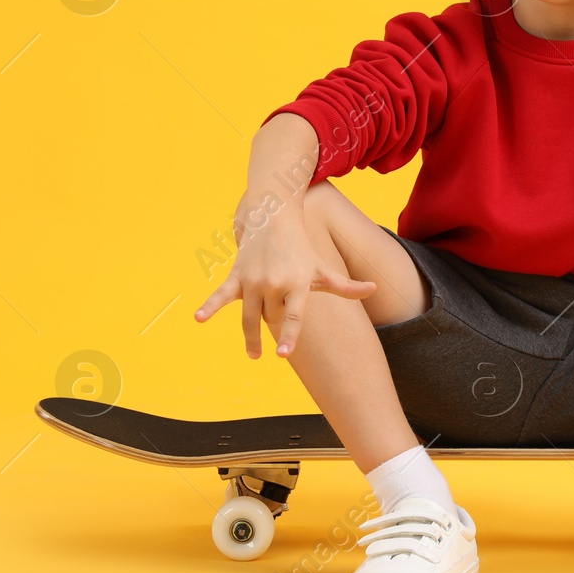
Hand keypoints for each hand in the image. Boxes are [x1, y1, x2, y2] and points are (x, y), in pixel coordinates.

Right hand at [193, 202, 375, 358]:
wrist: (274, 217)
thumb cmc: (301, 249)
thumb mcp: (322, 268)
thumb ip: (346, 286)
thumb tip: (375, 290)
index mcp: (296, 283)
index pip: (294, 315)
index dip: (289, 335)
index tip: (283, 354)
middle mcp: (274, 283)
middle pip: (272, 318)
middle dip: (275, 324)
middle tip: (278, 326)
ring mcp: (253, 280)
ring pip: (250, 316)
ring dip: (250, 336)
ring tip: (255, 355)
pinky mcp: (236, 276)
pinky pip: (221, 295)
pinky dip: (209, 306)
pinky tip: (198, 318)